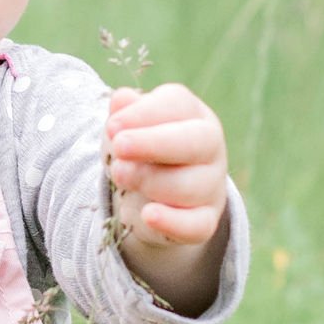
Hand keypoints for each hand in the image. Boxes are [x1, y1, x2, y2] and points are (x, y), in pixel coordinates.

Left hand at [107, 82, 229, 264]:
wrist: (148, 196)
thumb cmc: (138, 152)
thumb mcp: (127, 127)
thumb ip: (125, 114)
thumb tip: (121, 99)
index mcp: (192, 114)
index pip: (177, 105)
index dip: (144, 114)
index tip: (112, 126)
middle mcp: (209, 147)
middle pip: (194, 141)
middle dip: (153, 144)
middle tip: (118, 147)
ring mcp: (211, 185)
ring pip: (189, 185)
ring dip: (150, 182)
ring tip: (119, 176)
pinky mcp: (206, 219)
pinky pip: (197, 225)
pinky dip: (172, 221)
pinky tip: (148, 214)